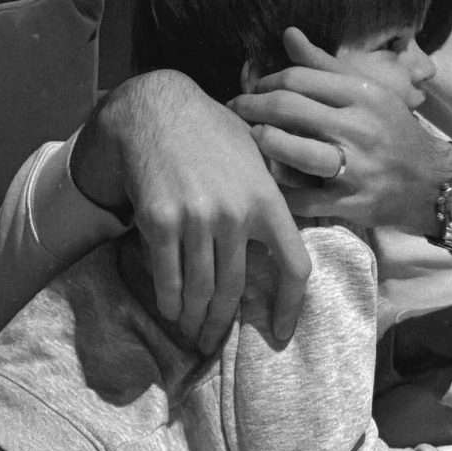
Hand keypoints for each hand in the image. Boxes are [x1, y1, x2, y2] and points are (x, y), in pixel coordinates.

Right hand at [71, 70, 310, 353]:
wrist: (156, 111)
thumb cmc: (211, 131)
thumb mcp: (255, 155)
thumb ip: (271, 195)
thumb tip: (283, 237)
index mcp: (267, 199)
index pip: (294, 265)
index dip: (291, 306)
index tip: (281, 331)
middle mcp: (235, 214)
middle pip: (236, 290)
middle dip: (222, 322)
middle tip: (214, 339)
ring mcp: (196, 219)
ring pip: (199, 290)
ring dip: (194, 317)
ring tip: (192, 329)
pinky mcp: (160, 220)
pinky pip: (167, 276)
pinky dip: (168, 300)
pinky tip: (169, 308)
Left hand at [228, 27, 451, 231]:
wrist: (432, 182)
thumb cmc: (393, 130)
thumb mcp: (367, 91)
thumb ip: (323, 65)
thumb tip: (287, 34)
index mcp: (362, 95)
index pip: (301, 78)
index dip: (267, 81)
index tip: (254, 87)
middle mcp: (359, 128)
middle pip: (291, 110)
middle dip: (253, 107)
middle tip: (236, 109)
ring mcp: (356, 167)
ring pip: (295, 152)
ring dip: (264, 142)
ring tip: (252, 137)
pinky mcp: (351, 203)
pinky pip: (303, 198)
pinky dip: (279, 190)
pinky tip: (265, 179)